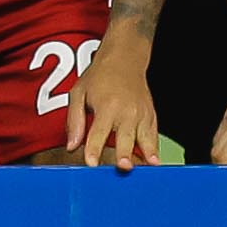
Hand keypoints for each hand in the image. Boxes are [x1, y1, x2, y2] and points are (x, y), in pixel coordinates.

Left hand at [63, 37, 163, 169]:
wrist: (124, 59)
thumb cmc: (99, 77)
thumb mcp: (78, 92)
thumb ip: (74, 120)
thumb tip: (71, 146)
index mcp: (106, 106)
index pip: (98, 132)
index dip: (94, 148)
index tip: (91, 163)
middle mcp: (126, 112)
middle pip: (125, 137)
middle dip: (125, 153)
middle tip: (123, 167)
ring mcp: (141, 115)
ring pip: (145, 139)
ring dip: (147, 154)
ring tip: (150, 167)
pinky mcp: (151, 117)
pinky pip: (154, 137)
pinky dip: (154, 150)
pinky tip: (154, 164)